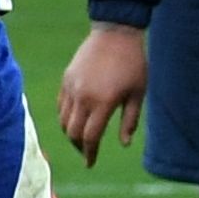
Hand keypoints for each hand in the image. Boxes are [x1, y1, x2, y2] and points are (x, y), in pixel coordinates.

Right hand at [57, 20, 147, 162]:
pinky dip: (66, 116)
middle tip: (87, 151)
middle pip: (73, 132)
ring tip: (81, 136)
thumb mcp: (138, 94)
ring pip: (63, 120)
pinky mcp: (66, 80)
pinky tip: (76, 118)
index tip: (90, 163)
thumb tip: (123, 143)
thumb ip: (129, 121)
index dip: (90, 153)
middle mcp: (82, 98)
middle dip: (79, 145)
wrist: (115, 34)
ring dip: (71, 132)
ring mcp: (71, 88)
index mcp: (102, 103)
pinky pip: (60, 105)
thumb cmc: (133, 64)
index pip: (90, 137)